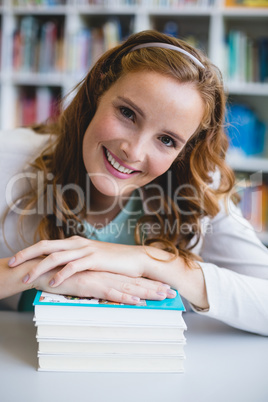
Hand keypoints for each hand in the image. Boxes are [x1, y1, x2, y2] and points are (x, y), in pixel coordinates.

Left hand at [8, 236, 176, 295]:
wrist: (135, 258)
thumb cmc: (113, 261)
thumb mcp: (91, 258)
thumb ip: (76, 260)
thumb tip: (61, 269)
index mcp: (74, 242)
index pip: (47, 244)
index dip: (30, 251)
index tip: (16, 260)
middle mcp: (77, 243)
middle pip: (45, 246)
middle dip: (27, 255)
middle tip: (12, 264)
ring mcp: (86, 250)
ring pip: (56, 256)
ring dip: (39, 268)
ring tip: (27, 279)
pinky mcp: (95, 259)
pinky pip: (74, 266)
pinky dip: (61, 274)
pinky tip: (53, 282)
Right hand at [35, 269, 173, 304]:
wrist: (46, 269)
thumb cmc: (64, 274)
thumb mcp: (85, 276)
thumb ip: (97, 279)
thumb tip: (108, 286)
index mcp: (106, 272)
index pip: (132, 279)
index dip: (149, 283)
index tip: (164, 286)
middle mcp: (107, 274)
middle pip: (135, 283)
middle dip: (154, 288)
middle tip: (171, 292)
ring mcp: (100, 278)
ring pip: (128, 288)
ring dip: (146, 293)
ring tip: (162, 296)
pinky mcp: (91, 284)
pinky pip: (111, 293)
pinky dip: (126, 298)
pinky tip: (138, 302)